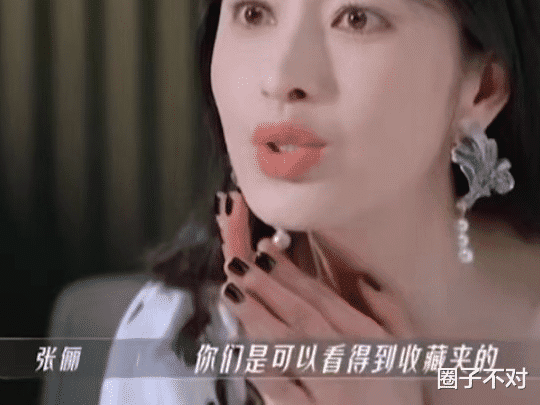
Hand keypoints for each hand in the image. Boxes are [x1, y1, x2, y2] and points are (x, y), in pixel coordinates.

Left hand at [216, 191, 425, 404]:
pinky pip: (280, 388)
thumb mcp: (410, 350)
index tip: (264, 249)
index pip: (322, 297)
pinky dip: (259, 366)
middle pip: (301, 315)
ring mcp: (326, 390)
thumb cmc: (399, 397)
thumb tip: (362, 279)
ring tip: (230, 292)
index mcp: (366, 339)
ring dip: (256, 317)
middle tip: (238, 263)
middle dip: (267, 286)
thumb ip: (389, 310)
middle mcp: (346, 360)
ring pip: (287, 347)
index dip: (290, 271)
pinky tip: (237, 345)